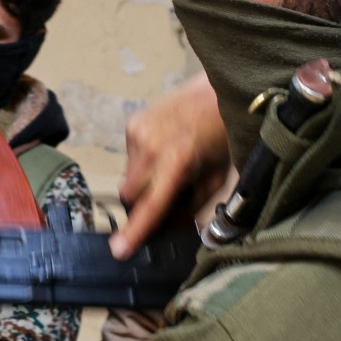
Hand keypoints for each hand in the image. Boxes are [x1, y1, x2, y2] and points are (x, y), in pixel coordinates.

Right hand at [110, 73, 230, 257]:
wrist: (217, 91)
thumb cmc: (222, 136)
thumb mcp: (216, 178)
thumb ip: (191, 206)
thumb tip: (169, 226)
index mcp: (177, 162)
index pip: (151, 205)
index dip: (134, 231)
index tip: (118, 250)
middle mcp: (152, 147)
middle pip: (131, 196)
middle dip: (143, 202)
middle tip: (166, 193)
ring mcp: (138, 132)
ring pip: (128, 177)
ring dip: (144, 180)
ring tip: (169, 163)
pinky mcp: (132, 123)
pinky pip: (128, 157)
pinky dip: (143, 161)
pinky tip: (163, 148)